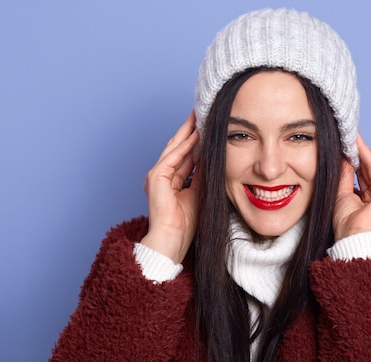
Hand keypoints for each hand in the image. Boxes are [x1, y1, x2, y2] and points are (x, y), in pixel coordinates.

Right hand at [140, 111, 198, 262]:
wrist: (173, 239)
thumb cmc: (186, 224)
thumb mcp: (200, 192)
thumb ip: (203, 175)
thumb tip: (214, 159)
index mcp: (171, 180)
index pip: (185, 155)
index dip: (195, 140)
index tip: (205, 126)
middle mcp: (162, 175)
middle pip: (178, 147)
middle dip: (189, 130)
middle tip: (200, 113)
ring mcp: (157, 175)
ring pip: (175, 148)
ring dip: (187, 132)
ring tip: (198, 117)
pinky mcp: (156, 177)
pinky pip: (173, 156)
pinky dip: (184, 145)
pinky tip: (195, 134)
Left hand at [333, 133, 370, 240]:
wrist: (352, 235)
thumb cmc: (345, 222)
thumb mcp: (342, 192)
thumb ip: (345, 174)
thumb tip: (344, 156)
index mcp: (366, 198)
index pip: (361, 173)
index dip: (353, 158)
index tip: (346, 144)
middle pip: (369, 168)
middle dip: (360, 150)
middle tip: (351, 134)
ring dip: (367, 150)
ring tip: (356, 135)